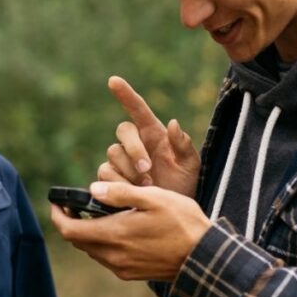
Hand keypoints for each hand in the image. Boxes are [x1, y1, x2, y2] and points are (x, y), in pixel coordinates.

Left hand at [50, 182, 210, 280]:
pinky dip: (104, 242)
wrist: (204, 257)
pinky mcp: (131, 273)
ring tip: (100, 213)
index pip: (69, 231)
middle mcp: (113, 256)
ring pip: (92, 249)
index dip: (57, 216)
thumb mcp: (153, 198)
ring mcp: (122, 267)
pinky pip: (107, 258)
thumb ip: (120, 193)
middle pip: (78, 241)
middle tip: (78, 204)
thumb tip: (92, 190)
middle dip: (73, 222)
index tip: (57, 202)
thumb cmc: (182, 223)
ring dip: (89, 232)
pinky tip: (119, 228)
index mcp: (115, 234)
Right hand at [99, 76, 199, 197]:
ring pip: (112, 154)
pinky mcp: (110, 179)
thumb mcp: (191, 166)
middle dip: (134, 149)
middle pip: (122, 132)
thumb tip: (173, 123)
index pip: (137, 109)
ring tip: (146, 186)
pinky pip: (105, 174)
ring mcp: (120, 161)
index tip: (113, 80)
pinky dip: (119, 184)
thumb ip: (184, 145)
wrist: (172, 215)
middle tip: (148, 169)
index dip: (125, 94)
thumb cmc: (184, 186)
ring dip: (129, 171)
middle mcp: (134, 144)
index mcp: (153, 134)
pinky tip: (132, 194)